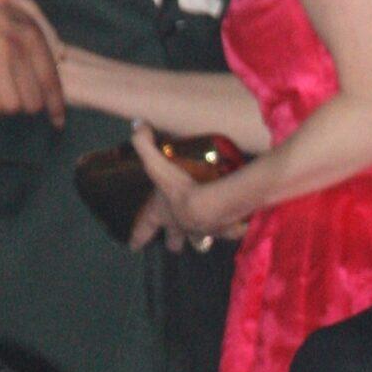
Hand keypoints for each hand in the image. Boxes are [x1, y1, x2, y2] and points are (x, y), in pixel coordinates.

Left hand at [127, 122, 242, 250]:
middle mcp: (181, 228)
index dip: (138, 236)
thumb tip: (137, 125)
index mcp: (163, 215)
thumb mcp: (156, 164)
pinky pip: (228, 233)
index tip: (133, 247)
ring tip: (204, 237)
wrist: (210, 205)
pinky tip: (237, 227)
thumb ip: (144, 144)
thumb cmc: (179, 188)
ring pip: (200, 241)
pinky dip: (232, 230)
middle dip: (173, 243)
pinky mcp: (224, 231)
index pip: (146, 228)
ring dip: (200, 240)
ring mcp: (203, 232)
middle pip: (175, 241)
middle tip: (173, 245)